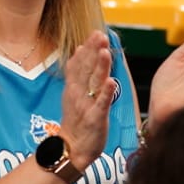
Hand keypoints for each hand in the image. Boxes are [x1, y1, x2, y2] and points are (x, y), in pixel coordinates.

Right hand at [58, 30, 114, 169]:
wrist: (72, 149)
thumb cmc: (76, 121)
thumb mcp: (73, 94)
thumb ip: (77, 73)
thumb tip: (80, 50)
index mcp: (74, 87)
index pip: (80, 63)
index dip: (88, 48)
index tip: (96, 33)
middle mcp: (79, 93)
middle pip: (86, 69)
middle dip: (93, 51)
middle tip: (100, 35)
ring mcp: (86, 105)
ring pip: (94, 82)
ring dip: (99, 66)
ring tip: (104, 51)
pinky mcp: (94, 118)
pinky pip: (101, 104)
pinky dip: (106, 92)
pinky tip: (111, 81)